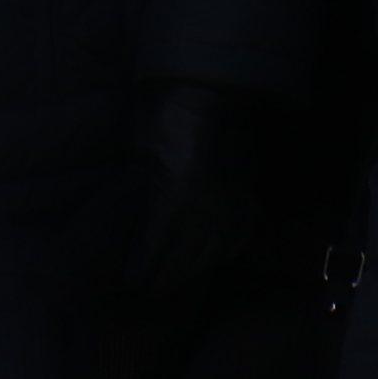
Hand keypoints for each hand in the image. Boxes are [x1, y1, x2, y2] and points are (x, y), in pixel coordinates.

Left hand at [124, 79, 281, 299]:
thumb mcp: (137, 155)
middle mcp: (207, 208)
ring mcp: (233, 205)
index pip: (153, 252)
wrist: (209, 87)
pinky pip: (237, 238)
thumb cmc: (162, 115)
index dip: (139, 272)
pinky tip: (211, 259)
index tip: (128, 282)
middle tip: (146, 291)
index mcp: (174, 197)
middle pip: (181, 262)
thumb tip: (130, 228)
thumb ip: (139, 196)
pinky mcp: (249, 198)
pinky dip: (223, 252)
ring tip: (173, 282)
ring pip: (210, 256)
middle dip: (161, 281)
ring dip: (190, 272)